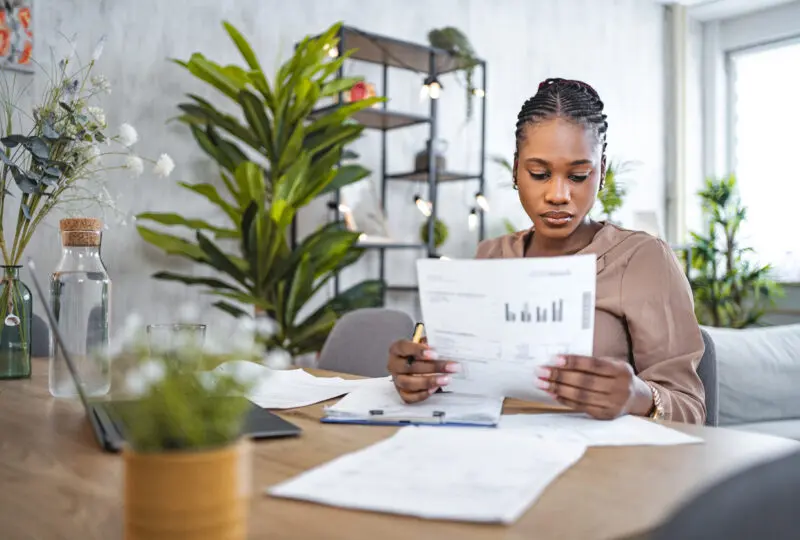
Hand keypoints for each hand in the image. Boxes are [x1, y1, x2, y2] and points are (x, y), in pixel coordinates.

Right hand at [387, 339, 460, 402]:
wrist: (417, 364)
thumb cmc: (421, 353)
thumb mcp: (425, 344)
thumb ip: (431, 345)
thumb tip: (445, 349)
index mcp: (397, 349)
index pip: (403, 347)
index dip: (418, 350)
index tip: (435, 353)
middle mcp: (394, 365)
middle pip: (410, 367)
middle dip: (432, 367)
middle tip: (450, 367)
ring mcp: (397, 380)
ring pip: (409, 383)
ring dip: (429, 381)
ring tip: (446, 379)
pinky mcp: (401, 393)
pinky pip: (409, 397)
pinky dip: (422, 394)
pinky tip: (434, 389)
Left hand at [535, 355, 653, 419]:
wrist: (637, 398)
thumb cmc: (617, 376)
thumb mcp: (612, 364)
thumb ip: (592, 363)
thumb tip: (560, 361)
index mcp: (621, 370)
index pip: (594, 365)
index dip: (574, 362)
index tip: (554, 359)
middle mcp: (620, 388)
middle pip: (585, 381)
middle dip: (560, 376)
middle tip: (541, 371)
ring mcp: (613, 404)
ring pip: (581, 396)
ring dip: (558, 389)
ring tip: (541, 383)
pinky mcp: (606, 416)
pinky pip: (581, 407)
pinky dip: (565, 400)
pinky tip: (553, 394)